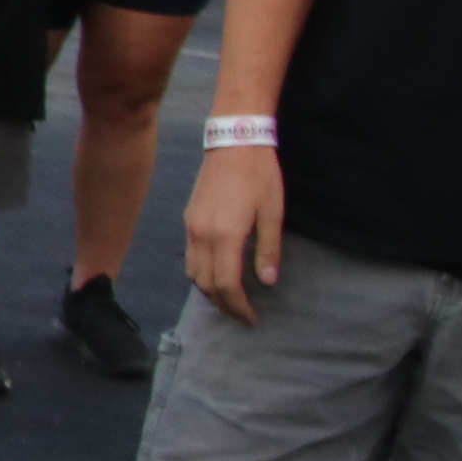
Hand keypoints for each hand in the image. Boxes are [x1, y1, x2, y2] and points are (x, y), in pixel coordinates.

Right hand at [184, 142, 283, 323]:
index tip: (252, 318)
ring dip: (209, 290)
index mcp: (225, 235)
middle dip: (223, 304)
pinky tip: (217, 272)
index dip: (238, 306)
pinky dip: (201, 273)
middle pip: (205, 284)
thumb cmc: (260, 176)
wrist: (234, 142)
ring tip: (230, 298)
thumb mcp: (273, 212)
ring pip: (192, 272)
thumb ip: (268, 249)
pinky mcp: (189, 219)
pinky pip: (190, 256)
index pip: (226, 284)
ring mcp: (191, 227)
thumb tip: (268, 282)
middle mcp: (202, 235)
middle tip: (242, 315)